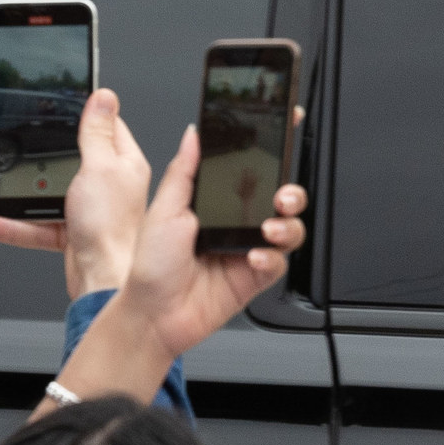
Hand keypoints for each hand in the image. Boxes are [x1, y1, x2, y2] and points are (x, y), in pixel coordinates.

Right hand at [0, 87, 155, 299]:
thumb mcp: (100, 167)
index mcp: (123, 163)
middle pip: (65, 157)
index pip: (104, 126)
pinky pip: (37, 224)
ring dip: (14, 185)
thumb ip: (97, 133)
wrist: (104, 280)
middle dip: (32, 149)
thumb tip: (104, 97)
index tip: (58, 102)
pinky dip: (13, 224)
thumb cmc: (113, 229)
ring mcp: (89, 210)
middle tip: (3, 138)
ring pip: (45, 189)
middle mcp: (109, 185)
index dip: (81, 113)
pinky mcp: (72, 233)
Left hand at [116, 123, 307, 357]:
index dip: (272, 152)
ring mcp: (249, 249)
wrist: (155, 314)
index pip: (250, 172)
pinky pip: (280, 262)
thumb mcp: (163, 209)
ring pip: (290, 229)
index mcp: (215, 203)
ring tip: (270, 229)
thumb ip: (184, 171)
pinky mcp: (256, 276)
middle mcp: (236, 224)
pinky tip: (254, 257)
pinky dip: (272, 258)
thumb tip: (193, 135)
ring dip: (287, 226)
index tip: (288, 130)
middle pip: (281, 199)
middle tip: (282, 196)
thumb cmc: (152, 267)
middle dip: (292, 192)